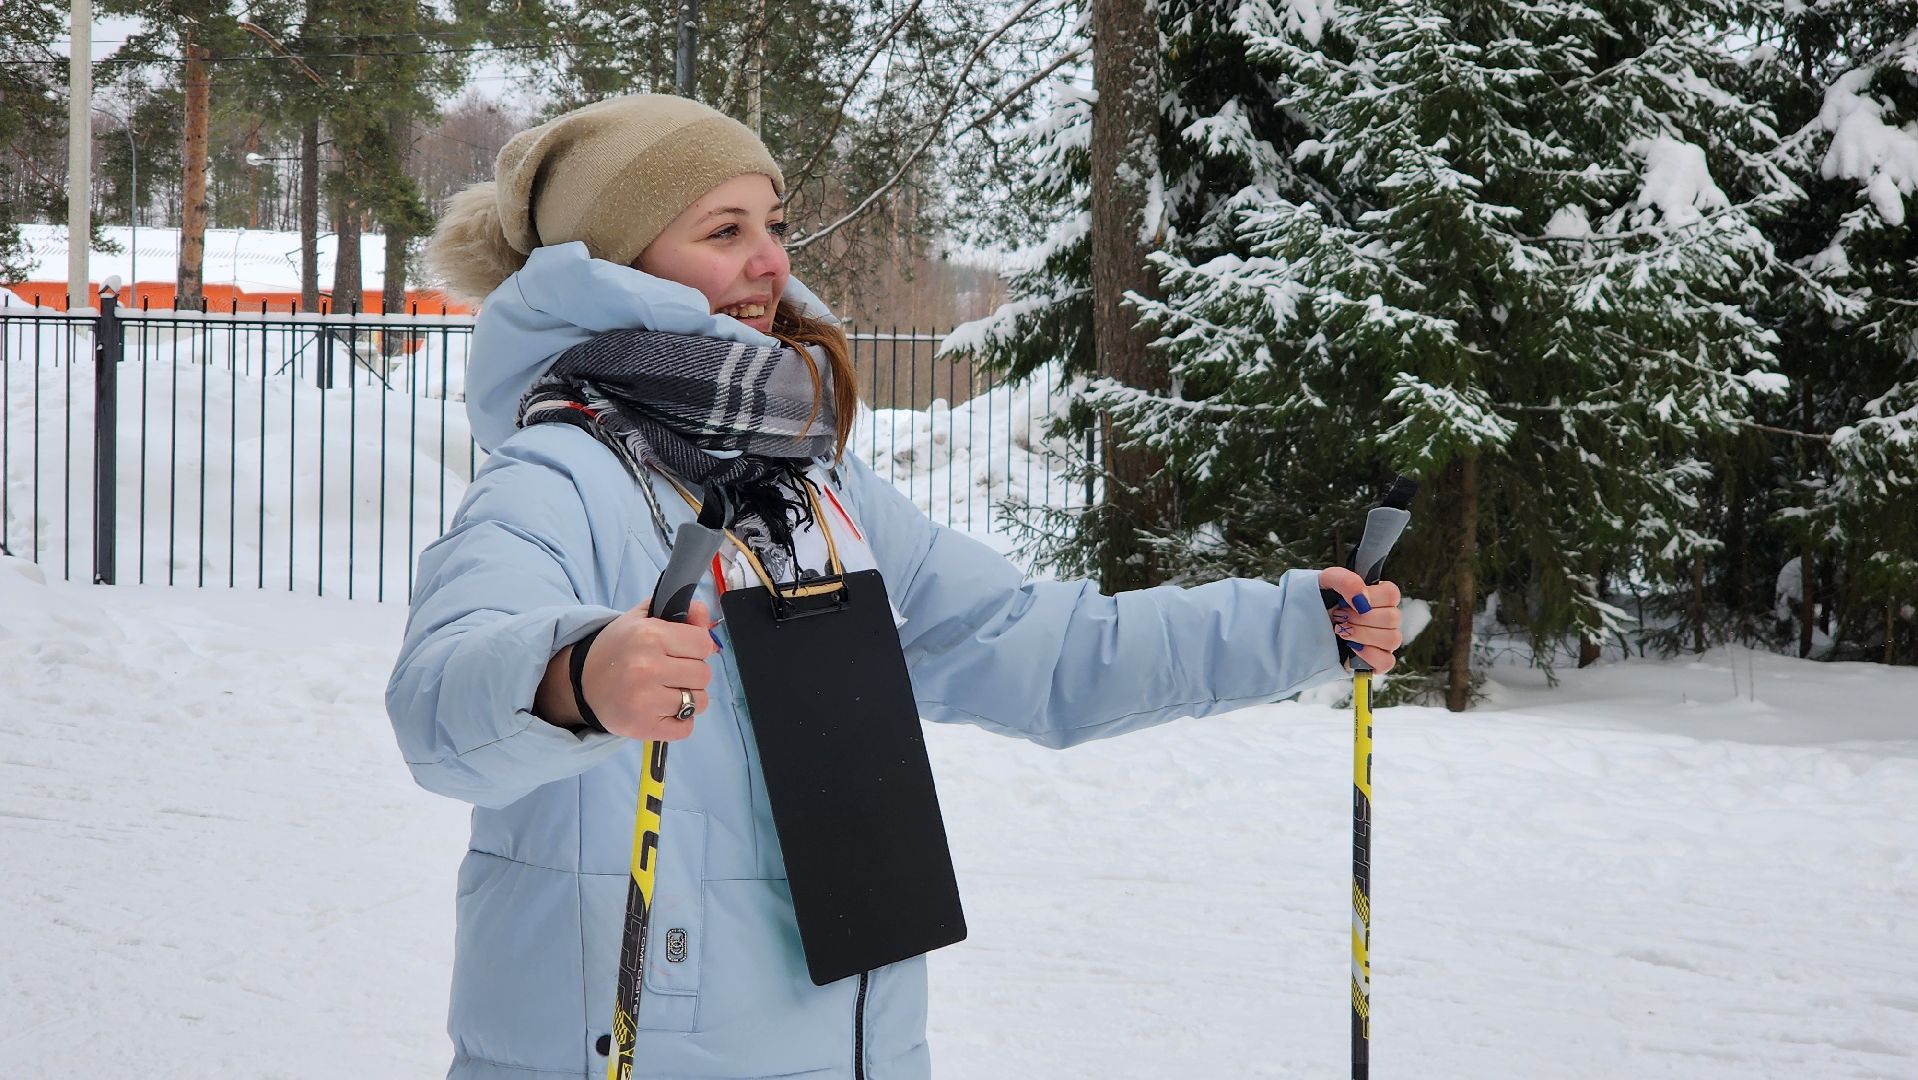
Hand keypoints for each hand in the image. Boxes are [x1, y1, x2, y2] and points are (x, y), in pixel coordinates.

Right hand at [540, 600, 719, 739]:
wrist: (581, 683)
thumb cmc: (617, 649)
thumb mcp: (642, 619)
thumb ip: (678, 612)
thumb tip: (703, 614)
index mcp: (650, 635)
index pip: (703, 643)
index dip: (696, 647)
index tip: (682, 651)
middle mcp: (648, 667)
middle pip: (704, 674)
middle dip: (692, 673)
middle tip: (671, 673)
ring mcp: (645, 701)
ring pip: (700, 702)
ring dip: (689, 699)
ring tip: (666, 692)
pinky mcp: (643, 727)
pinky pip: (686, 728)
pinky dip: (680, 722)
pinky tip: (662, 710)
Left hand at [1318, 567, 1402, 673]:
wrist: (1303, 626)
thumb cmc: (1318, 602)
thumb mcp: (1325, 582)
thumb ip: (1346, 580)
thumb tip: (1363, 599)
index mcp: (1378, 596)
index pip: (1392, 594)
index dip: (1371, 598)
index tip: (1347, 602)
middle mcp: (1384, 617)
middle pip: (1392, 618)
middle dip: (1359, 618)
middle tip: (1339, 617)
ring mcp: (1383, 640)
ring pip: (1392, 639)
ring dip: (1363, 635)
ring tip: (1341, 632)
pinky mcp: (1377, 660)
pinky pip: (1387, 661)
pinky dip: (1370, 654)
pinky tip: (1352, 648)